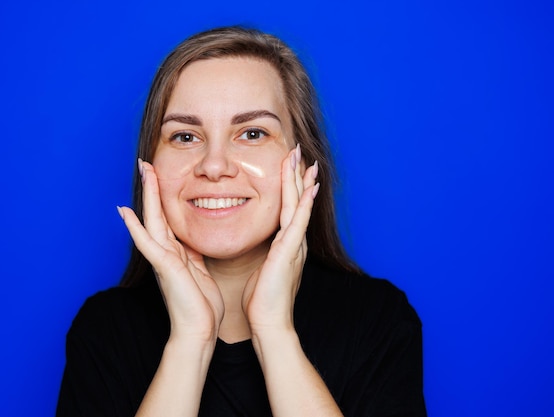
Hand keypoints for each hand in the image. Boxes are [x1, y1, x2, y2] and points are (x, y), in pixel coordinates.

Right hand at [117, 160, 224, 345]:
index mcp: (175, 252)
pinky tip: (125, 212)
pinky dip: (135, 228)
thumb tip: (191, 241)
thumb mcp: (199, 271)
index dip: (162, 196)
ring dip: (147, 196)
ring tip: (142, 173)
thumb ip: (192, 255)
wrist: (198, 331)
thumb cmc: (200, 305)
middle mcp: (165, 252)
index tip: (159, 175)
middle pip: (155, 213)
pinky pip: (148, 244)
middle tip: (145, 163)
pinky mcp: (165, 268)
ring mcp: (163, 259)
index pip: (166, 218)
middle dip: (151, 187)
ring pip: (151, 221)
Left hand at [242, 145, 318, 334]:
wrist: (269, 322)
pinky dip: (305, 202)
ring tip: (305, 159)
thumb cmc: (263, 299)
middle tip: (300, 152)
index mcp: (286, 244)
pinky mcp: (290, 252)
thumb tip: (260, 243)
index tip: (289, 165)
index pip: (289, 208)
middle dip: (298, 176)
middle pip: (297, 201)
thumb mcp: (263, 268)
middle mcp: (294, 241)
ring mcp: (294, 245)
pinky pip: (298, 221)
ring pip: (299, 205)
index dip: (290, 186)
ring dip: (302, 181)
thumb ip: (265, 252)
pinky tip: (309, 187)